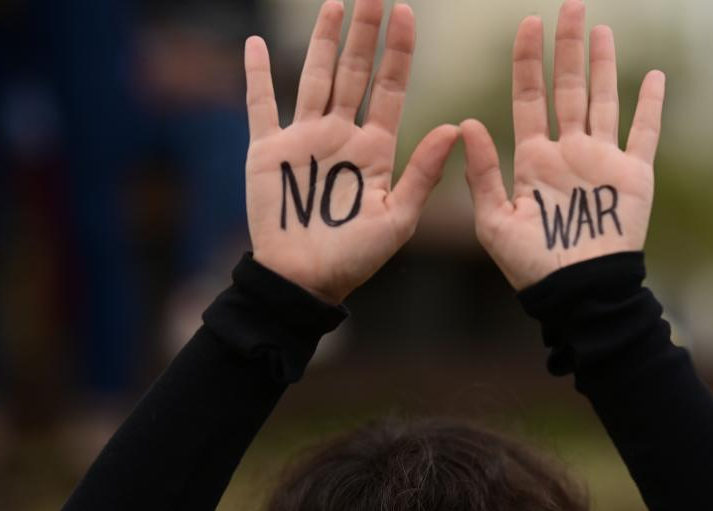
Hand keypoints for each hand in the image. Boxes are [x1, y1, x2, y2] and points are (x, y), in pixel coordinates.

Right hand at [244, 0, 459, 303]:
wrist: (304, 281)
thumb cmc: (354, 257)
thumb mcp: (398, 217)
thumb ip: (422, 172)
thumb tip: (457, 127)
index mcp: (374, 149)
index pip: (390, 88)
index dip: (398, 51)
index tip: (407, 13)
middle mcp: (340, 135)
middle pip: (354, 71)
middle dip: (364, 32)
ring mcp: (303, 139)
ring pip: (314, 77)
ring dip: (322, 40)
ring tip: (334, 3)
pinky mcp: (267, 151)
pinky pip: (260, 105)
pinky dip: (256, 75)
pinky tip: (255, 44)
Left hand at [461, 0, 665, 289]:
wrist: (576, 293)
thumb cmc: (531, 265)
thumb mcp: (494, 221)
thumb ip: (483, 173)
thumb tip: (467, 123)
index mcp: (534, 158)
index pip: (529, 98)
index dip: (528, 62)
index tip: (528, 24)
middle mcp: (568, 152)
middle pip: (568, 88)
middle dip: (567, 48)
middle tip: (569, 7)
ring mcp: (602, 161)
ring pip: (604, 100)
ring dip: (604, 65)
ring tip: (601, 29)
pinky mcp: (634, 176)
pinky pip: (644, 133)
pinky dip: (651, 107)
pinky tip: (653, 77)